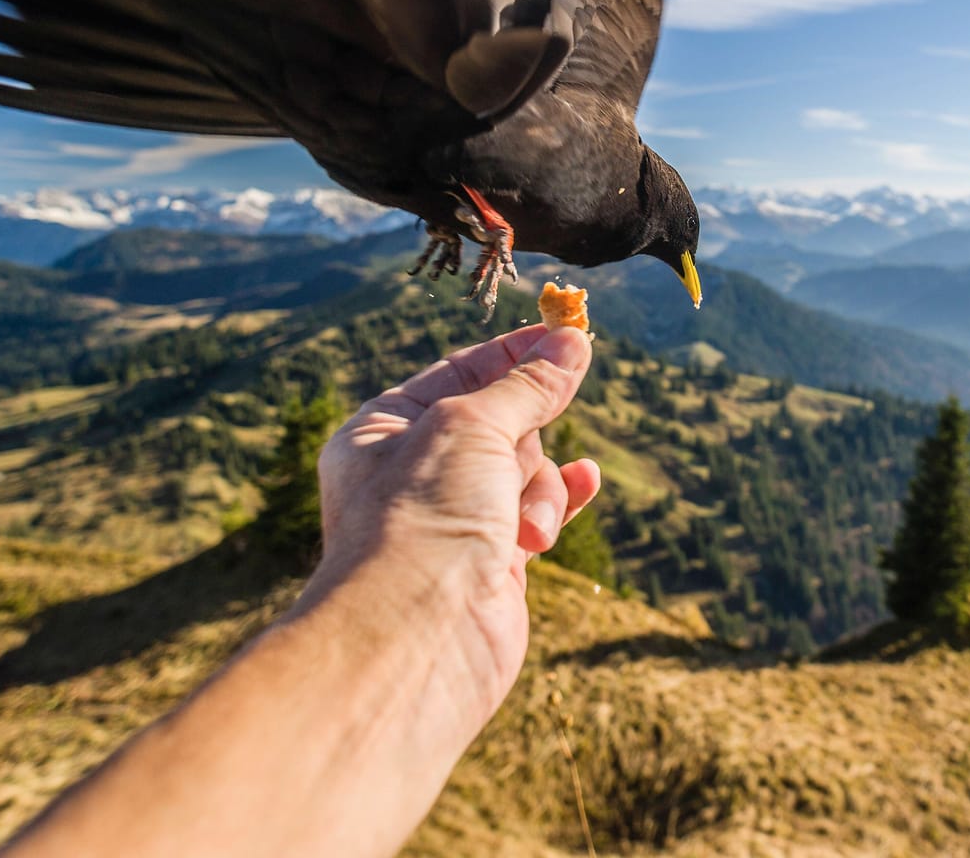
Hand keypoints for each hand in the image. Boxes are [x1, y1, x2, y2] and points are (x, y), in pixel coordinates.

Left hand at [306, 324, 600, 728]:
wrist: (419, 637)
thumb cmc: (423, 520)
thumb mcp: (474, 426)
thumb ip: (529, 385)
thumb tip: (572, 341)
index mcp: (382, 431)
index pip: (458, 374)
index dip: (513, 353)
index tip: (568, 331)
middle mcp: (413, 474)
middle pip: (499, 423)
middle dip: (526, 438)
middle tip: (529, 449)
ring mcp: (453, 520)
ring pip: (524, 470)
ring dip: (539, 488)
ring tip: (522, 527)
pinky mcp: (490, 563)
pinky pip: (537, 513)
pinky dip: (562, 499)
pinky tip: (587, 481)